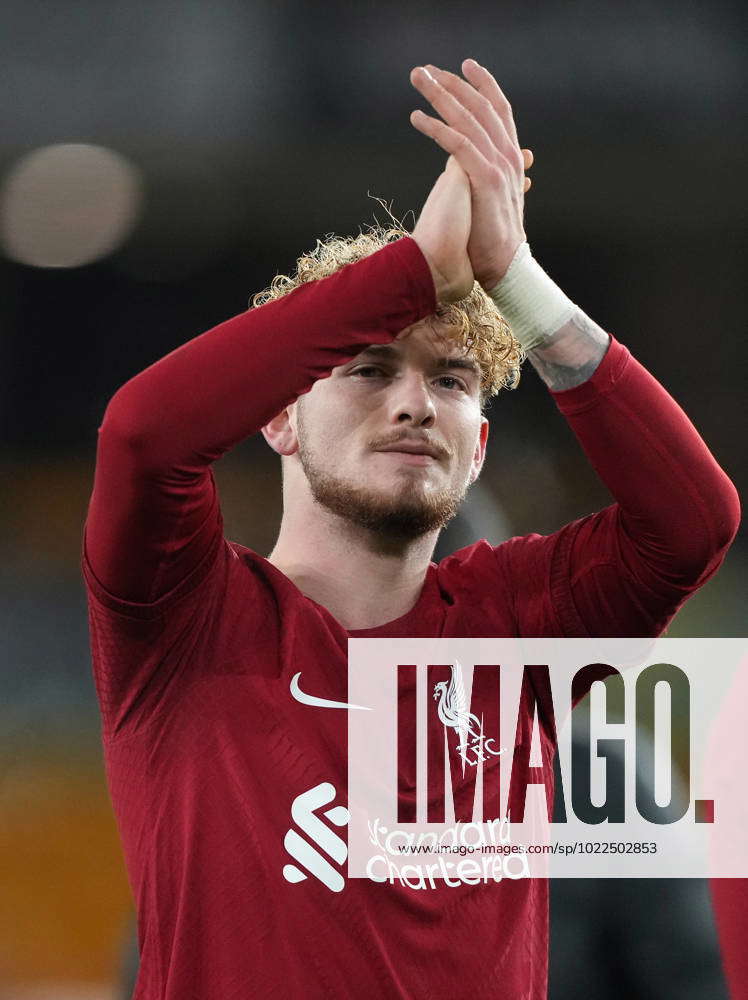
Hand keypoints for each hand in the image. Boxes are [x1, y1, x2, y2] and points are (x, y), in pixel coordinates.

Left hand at [409, 59, 531, 290]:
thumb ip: (485, 173)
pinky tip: (416, 118)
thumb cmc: (491, 238)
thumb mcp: (491, 199)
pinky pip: (458, 144)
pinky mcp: (485, 180)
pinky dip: (436, 128)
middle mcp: (508, 156)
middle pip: (479, 106)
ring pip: (467, 119)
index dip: (482, 85)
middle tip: (424, 69)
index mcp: (511, 158)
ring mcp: (498, 167)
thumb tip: (472, 163)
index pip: (498, 111)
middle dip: (451, 83)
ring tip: (417, 80)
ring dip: (440, 95)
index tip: (462, 66)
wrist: (502, 268)